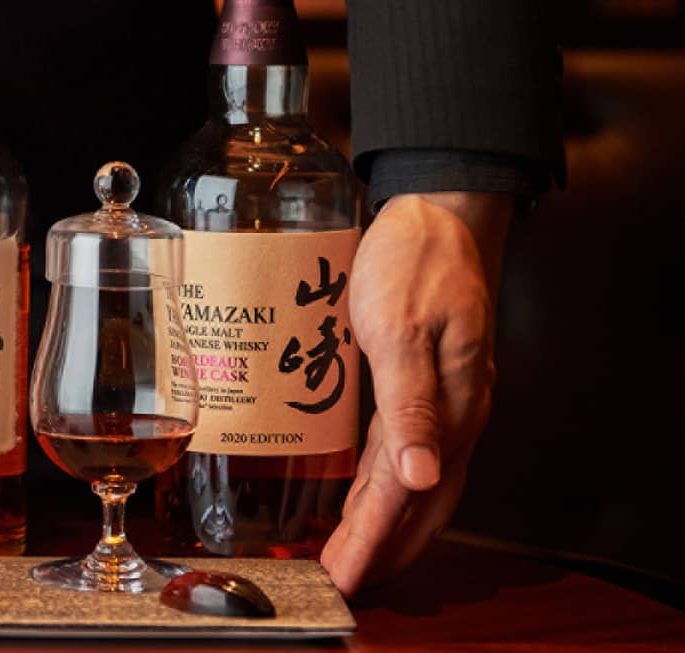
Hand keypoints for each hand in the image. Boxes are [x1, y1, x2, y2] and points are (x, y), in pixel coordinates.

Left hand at [321, 191, 511, 596]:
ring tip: (349, 557)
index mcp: (450, 410)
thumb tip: (420, 479)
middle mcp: (454, 416)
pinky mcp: (426, 385)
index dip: (372, 543)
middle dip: (380, 551)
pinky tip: (361, 495)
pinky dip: (382, 486)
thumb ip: (411, 405)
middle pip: (417, 506)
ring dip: (382, 526)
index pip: (405, 498)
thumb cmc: (418, 262)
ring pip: (412, 485)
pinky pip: (405, 453)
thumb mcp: (404, 330)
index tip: (343, 579)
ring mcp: (445, 402)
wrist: (441, 213)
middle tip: (341, 584)